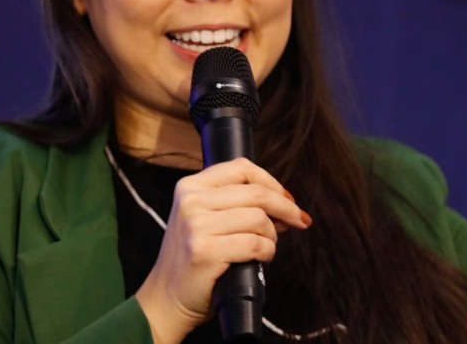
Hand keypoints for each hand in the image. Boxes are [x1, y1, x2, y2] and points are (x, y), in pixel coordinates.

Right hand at [134, 158, 310, 343]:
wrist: (167, 298)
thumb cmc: (194, 259)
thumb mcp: (205, 219)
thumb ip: (235, 203)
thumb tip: (285, 201)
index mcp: (190, 186)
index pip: (242, 168)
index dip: (272, 182)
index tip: (288, 199)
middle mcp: (190, 201)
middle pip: (256, 193)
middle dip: (285, 208)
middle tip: (299, 221)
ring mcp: (196, 226)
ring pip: (258, 219)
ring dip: (272, 236)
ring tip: (267, 247)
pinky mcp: (204, 251)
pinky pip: (254, 244)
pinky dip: (267, 252)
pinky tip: (261, 259)